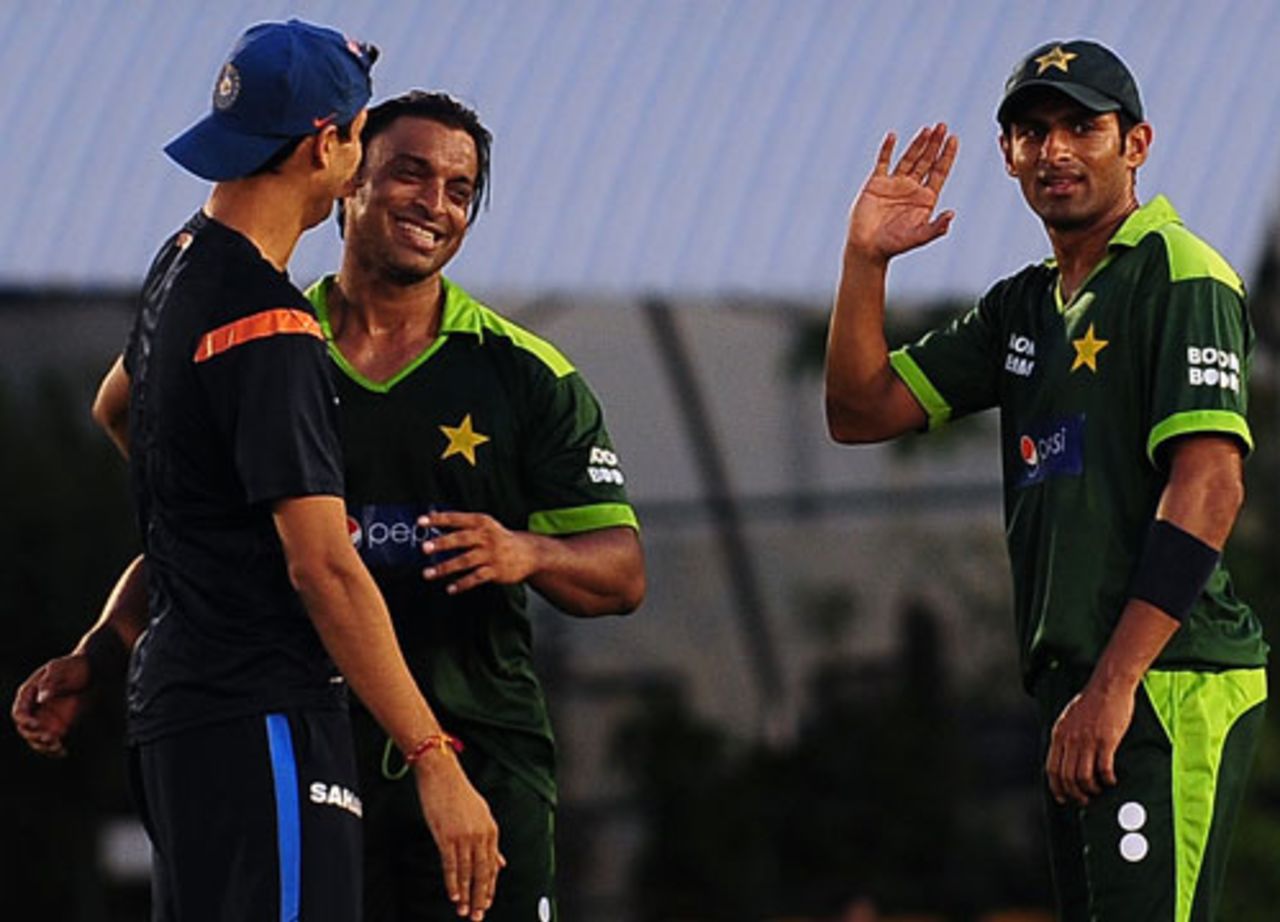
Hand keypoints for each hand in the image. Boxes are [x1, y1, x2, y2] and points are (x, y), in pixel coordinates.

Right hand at [10, 653, 92, 757]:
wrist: (95, 671)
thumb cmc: (75, 667)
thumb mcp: (62, 669)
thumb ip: (51, 682)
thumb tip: (42, 697)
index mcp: (30, 693)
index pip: (19, 712)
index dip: (25, 720)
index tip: (36, 724)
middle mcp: (35, 708)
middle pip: (25, 729)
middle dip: (34, 736)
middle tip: (50, 738)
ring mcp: (46, 718)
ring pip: (36, 738)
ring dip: (44, 746)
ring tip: (58, 746)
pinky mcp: (59, 725)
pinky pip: (52, 741)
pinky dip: (54, 749)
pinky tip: (63, 752)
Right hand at [413, 753, 504, 919]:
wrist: (442, 775)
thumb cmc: (459, 794)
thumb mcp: (481, 816)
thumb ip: (490, 842)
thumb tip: (501, 863)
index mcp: (491, 830)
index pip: (492, 866)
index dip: (490, 887)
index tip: (486, 903)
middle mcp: (481, 835)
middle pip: (483, 873)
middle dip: (481, 897)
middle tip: (478, 916)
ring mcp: (464, 837)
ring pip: (467, 873)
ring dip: (466, 895)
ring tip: (465, 912)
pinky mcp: (447, 836)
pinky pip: (451, 865)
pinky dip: (453, 883)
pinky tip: (454, 896)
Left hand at [420, 512, 538, 593]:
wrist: (530, 553)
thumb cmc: (500, 538)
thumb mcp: (485, 526)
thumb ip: (462, 524)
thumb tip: (433, 518)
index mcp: (482, 522)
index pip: (457, 519)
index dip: (438, 519)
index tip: (421, 522)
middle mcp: (486, 537)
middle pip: (461, 539)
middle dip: (442, 543)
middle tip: (424, 548)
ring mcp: (491, 554)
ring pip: (465, 561)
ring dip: (445, 567)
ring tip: (428, 573)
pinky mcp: (496, 571)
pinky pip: (476, 578)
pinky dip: (462, 584)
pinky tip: (450, 588)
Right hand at [845, 123, 957, 263]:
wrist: (867, 247)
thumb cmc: (893, 245)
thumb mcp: (918, 237)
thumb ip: (935, 228)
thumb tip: (951, 214)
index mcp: (924, 199)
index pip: (939, 172)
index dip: (947, 155)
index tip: (953, 139)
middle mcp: (911, 189)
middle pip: (926, 161)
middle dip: (935, 144)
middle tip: (943, 126)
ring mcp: (894, 184)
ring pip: (909, 158)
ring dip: (918, 143)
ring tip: (928, 129)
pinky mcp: (876, 183)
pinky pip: (883, 162)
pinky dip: (887, 149)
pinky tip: (893, 136)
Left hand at [1045, 681, 1135, 805]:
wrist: (1108, 685)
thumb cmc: (1092, 701)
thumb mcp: (1069, 717)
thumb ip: (1066, 735)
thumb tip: (1066, 755)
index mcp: (1059, 734)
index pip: (1052, 769)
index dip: (1057, 787)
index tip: (1063, 798)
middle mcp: (1070, 739)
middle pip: (1067, 777)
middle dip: (1075, 794)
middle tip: (1085, 801)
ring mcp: (1087, 740)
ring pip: (1083, 777)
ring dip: (1091, 790)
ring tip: (1099, 792)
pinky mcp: (1105, 740)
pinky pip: (1103, 769)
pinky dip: (1107, 780)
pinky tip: (1112, 781)